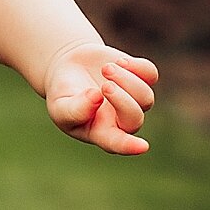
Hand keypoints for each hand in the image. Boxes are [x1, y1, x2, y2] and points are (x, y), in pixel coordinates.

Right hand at [43, 42, 159, 154]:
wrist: (69, 67)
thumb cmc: (63, 94)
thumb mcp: (60, 106)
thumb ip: (75, 109)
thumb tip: (97, 98)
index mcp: (101, 132)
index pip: (117, 143)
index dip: (129, 145)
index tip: (142, 146)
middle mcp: (121, 119)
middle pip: (135, 118)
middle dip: (121, 100)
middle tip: (105, 86)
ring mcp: (134, 99)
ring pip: (145, 96)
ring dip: (126, 80)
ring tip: (106, 68)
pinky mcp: (140, 78)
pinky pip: (150, 74)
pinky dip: (137, 67)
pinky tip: (118, 62)